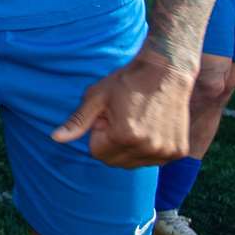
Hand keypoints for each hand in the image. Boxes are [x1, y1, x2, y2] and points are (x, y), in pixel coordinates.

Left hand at [51, 50, 195, 166]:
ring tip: (136, 121)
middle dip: (111, 142)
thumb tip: (55, 138)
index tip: (107, 116)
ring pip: (133, 163)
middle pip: (114, 161)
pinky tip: (150, 127)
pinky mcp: (178, 152)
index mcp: (125, 136)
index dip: (98, 132)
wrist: (166, 71)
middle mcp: (148, 148)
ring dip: (129, 147)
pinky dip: (147, 148)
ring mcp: (166, 152)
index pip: (97, 152)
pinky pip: (152, 160)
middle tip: (121, 118)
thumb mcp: (97, 97)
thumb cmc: (127, 81)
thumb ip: (78, 121)